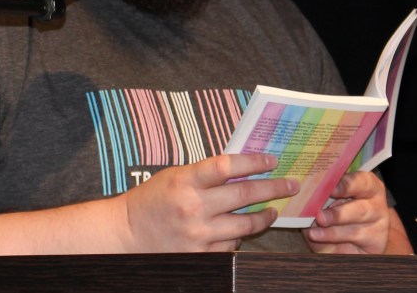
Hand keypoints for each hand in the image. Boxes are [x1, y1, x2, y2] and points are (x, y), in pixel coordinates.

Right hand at [119, 153, 298, 251]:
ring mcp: (198, 234)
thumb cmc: (152, 200)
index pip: (227, 165)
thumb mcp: (175, 176)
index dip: (253, 161)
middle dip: (273, 188)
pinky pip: (231, 246)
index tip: (271, 160)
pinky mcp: (200, 255)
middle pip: (244, 194)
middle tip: (290, 184)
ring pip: (244, 225)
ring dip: (264, 216)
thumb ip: (205, 174)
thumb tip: (242, 168)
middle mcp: (193, 207)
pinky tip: (242, 231)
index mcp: (185, 181)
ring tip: (273, 209)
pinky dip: (239, 238)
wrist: (126, 234)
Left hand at [301, 171, 390, 253]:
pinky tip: (320, 242)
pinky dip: (333, 246)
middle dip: (338, 214)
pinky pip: (352, 248)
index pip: (363, 182)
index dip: (348, 184)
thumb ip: (323, 195)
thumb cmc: (339, 210)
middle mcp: (376, 206)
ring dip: (332, 233)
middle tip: (320, 217)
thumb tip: (305, 197)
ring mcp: (378, 229)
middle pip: (361, 209)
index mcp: (369, 187)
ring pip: (356, 231)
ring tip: (313, 233)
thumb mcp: (331, 198)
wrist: (355, 239)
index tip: (332, 189)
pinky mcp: (374, 247)